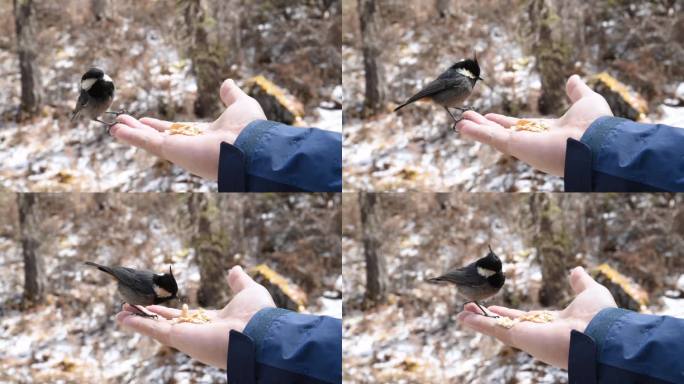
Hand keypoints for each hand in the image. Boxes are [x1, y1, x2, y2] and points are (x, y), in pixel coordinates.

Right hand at [110, 79, 266, 179]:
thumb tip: (227, 82)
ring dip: (132, 134)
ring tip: (113, 127)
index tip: (146, 121)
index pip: (178, 131)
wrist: (252, 145)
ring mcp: (182, 150)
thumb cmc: (251, 129)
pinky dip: (131, 137)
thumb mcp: (241, 105)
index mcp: (206, 136)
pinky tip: (115, 131)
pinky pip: (148, 143)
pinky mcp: (174, 152)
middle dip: (141, 132)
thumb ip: (232, 95)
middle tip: (122, 125)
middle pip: (160, 138)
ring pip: (151, 142)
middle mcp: (192, 146)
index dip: (161, 126)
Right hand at [115, 265, 275, 368]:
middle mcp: (198, 331)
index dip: (167, 311)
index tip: (153, 304)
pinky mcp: (180, 339)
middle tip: (130, 308)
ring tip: (120, 313)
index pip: (185, 316)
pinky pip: (154, 330)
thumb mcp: (248, 291)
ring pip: (156, 327)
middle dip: (148, 316)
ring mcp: (188, 336)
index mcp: (213, 322)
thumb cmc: (258, 315)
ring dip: (138, 320)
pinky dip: (138, 324)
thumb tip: (234, 268)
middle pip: (166, 323)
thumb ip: (239, 282)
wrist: (260, 332)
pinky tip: (122, 317)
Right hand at [456, 75, 612, 175]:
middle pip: (502, 133)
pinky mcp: (516, 147)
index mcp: (547, 131)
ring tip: (459, 123)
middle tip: (467, 119)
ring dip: (476, 130)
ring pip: (493, 136)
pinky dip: (476, 133)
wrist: (597, 141)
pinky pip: (492, 139)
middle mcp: (533, 141)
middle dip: (484, 127)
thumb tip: (573, 78)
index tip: (490, 116)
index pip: (520, 126)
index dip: (504, 121)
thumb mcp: (586, 101)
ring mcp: (523, 145)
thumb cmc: (596, 125)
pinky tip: (462, 127)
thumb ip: (577, 91)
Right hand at [456, 266, 617, 368]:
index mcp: (552, 323)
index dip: (507, 313)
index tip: (494, 308)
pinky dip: (477, 323)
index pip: (524, 318)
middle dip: (487, 318)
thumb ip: (580, 283)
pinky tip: (462, 318)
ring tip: (461, 314)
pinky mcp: (520, 337)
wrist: (602, 334)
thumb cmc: (600, 317)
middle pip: (505, 324)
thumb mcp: (590, 292)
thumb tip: (575, 270)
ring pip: (495, 327)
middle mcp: (537, 332)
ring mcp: (527, 336)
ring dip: (478, 320)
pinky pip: (494, 329)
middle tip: (470, 310)